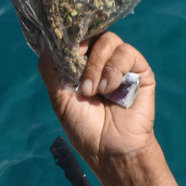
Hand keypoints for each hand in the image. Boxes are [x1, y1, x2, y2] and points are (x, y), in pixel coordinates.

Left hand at [38, 32, 157, 170]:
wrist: (110, 151)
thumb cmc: (85, 128)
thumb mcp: (59, 98)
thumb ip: (50, 68)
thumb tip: (44, 37)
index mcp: (83, 66)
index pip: (76, 37)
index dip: (69, 37)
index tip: (62, 48)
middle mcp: (103, 62)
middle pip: (92, 34)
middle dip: (82, 54)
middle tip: (80, 83)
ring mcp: (122, 65)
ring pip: (109, 40)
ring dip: (97, 65)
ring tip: (94, 91)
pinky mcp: (140, 71)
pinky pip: (127, 53)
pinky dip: (114, 69)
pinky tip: (110, 90)